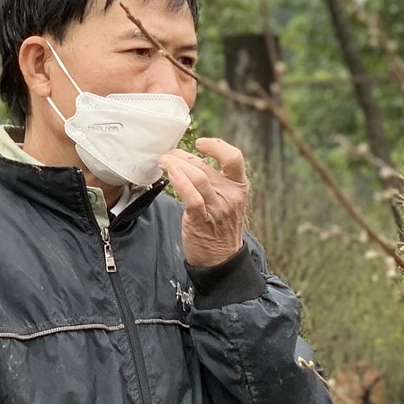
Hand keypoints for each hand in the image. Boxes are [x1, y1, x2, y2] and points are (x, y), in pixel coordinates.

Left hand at [160, 137, 248, 269]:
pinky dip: (178, 181)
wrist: (221, 260)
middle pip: (205, 166)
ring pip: (197, 176)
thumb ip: (217, 182)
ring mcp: (217, 208)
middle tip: (168, 155)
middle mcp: (230, 195)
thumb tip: (190, 161)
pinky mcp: (201, 220)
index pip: (234, 158)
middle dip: (181, 156)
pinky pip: (190, 196)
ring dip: (175, 165)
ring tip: (164, 162)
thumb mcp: (227, 201)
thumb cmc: (220, 228)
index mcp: (239, 187)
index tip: (200, 143)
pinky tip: (169, 173)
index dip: (216, 146)